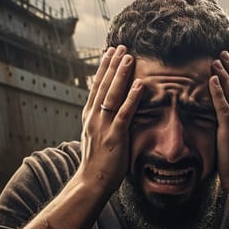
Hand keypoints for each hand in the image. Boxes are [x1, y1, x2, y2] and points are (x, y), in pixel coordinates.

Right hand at [78, 45, 142, 194]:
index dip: (104, 68)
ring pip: (112, 94)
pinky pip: (124, 113)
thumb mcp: (96, 137)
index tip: (110, 53)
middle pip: (103, 85)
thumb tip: (108, 113)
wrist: (90, 182)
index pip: (96, 87)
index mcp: (90, 117)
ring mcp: (103, 126)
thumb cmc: (97, 163)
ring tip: (128, 57)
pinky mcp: (114, 136)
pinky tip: (139, 85)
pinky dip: (132, 98)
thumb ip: (101, 123)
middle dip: (112, 64)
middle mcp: (94, 117)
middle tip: (120, 46)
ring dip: (120, 74)